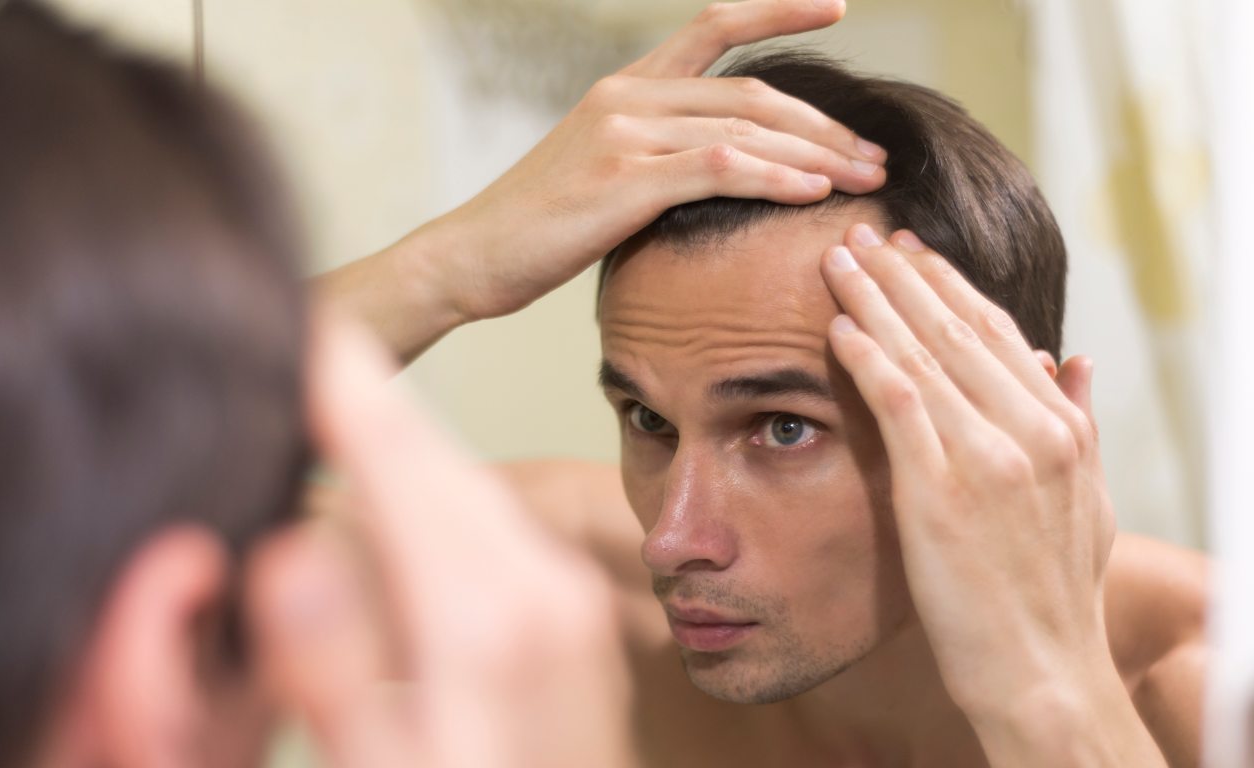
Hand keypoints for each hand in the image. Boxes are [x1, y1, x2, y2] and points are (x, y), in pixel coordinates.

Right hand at [246, 314, 630, 767]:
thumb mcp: (391, 767)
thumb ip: (336, 665)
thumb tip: (288, 547)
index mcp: (488, 618)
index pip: (403, 462)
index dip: (346, 389)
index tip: (304, 325)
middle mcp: (540, 588)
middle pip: (437, 460)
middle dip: (368, 404)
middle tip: (309, 350)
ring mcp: (563, 599)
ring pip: (466, 487)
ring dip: (402, 449)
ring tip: (339, 404)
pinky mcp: (567, 616)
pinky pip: (492, 526)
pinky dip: (436, 499)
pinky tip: (402, 503)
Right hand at [322, 0, 884, 361]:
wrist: (471, 256)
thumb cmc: (538, 226)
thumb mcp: (600, 170)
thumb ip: (657, 153)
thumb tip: (721, 169)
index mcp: (626, 86)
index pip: (713, 26)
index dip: (777, 10)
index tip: (835, 7)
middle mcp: (628, 96)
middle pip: (752, 93)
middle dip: (824, 125)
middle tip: (873, 155)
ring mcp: (624, 134)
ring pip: (745, 130)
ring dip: (815, 156)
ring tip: (864, 179)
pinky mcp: (623, 181)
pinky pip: (718, 169)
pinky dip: (773, 178)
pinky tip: (813, 194)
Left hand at [820, 225, 1163, 764]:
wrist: (1041, 668)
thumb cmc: (1054, 590)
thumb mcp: (1088, 500)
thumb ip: (1079, 423)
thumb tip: (1071, 359)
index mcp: (1062, 428)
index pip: (996, 334)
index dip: (949, 286)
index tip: (913, 252)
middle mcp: (1031, 431)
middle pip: (956, 329)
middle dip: (904, 275)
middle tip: (864, 233)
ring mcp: (988, 457)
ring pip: (924, 353)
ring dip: (876, 299)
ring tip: (839, 259)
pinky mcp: (941, 490)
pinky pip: (899, 403)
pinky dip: (867, 357)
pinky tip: (838, 324)